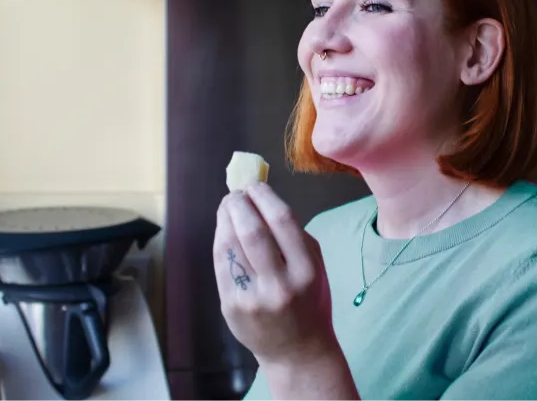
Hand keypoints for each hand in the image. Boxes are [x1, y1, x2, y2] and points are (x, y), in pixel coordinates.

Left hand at [211, 183, 337, 367]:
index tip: (254, 185)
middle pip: (251, 231)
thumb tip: (262, 200)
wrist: (297, 352)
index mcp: (307, 271)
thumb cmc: (309, 302)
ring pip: (230, 245)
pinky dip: (220, 240)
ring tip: (228, 207)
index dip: (264, 196)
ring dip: (225, 218)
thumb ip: (294, 236)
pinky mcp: (232, 306)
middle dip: (239, 204)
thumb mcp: (316, 268)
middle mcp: (280, 284)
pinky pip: (221, 264)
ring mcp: (252, 297)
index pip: (282, 221)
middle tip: (235, 193)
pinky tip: (223, 230)